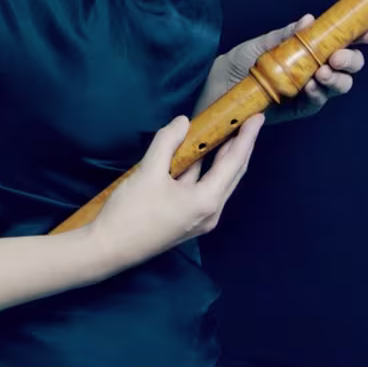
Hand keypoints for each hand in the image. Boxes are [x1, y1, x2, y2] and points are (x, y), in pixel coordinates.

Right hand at [88, 113, 264, 268]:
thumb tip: (183, 122)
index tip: (258, 117)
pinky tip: (199, 153)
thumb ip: (168, 143)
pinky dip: (204, 168)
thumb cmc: (131, 212)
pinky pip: (203, 188)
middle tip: (248, 120)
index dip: (246, 138)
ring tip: (227, 131)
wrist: (109, 249)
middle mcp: (210, 212)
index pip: (234, 162)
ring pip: (218, 181)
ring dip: (222, 156)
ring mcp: (199, 218)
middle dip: (240, 146)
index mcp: (207, 201)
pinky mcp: (186, 219)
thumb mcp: (148, 171)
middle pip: (232, 173)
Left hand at [192, 14, 367, 123]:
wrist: (216, 86)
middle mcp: (315, 68)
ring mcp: (310, 89)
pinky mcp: (300, 108)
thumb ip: (287, 35)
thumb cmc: (239, 61)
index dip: (360, 36)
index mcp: (310, 48)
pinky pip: (317, 102)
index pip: (341, 41)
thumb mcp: (263, 43)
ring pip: (339, 85)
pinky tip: (311, 85)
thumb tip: (310, 19)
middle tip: (338, 56)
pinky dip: (319, 93)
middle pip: (348, 66)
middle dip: (351, 60)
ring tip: (323, 71)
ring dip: (337, 77)